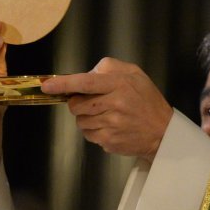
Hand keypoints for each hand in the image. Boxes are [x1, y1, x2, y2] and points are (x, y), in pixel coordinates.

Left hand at [41, 57, 172, 161]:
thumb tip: (86, 73)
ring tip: (105, 114)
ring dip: (86, 117)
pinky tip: (108, 126)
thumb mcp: (134, 73)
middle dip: (77, 102)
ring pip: (80, 121)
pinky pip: (88, 134)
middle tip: (93, 102)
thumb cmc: (146, 99)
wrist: (162, 131)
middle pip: (76, 104)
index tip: (47, 86)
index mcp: (118, 84)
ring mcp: (111, 125)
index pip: (84, 83)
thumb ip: (108, 68)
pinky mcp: (108, 141)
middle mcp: (114, 104)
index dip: (63, 84)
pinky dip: (93, 130)